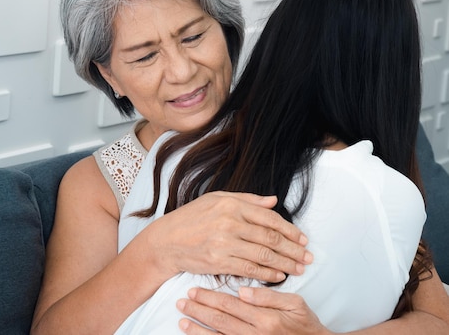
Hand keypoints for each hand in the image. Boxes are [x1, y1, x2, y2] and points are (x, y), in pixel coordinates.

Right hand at [144, 191, 312, 282]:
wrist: (166, 240)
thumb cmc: (191, 218)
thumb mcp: (216, 199)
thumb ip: (246, 199)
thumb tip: (273, 200)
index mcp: (231, 204)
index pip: (269, 218)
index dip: (290, 230)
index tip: (302, 239)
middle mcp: (229, 222)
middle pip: (270, 238)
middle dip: (293, 249)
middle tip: (307, 257)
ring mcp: (224, 243)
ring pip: (264, 256)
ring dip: (285, 264)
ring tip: (299, 268)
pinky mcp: (219, 262)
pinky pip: (250, 270)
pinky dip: (267, 274)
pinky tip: (278, 276)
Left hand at [176, 286, 331, 334]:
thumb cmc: (306, 324)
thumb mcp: (295, 304)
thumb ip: (269, 296)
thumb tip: (243, 290)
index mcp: (266, 319)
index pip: (230, 305)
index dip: (210, 297)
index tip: (193, 290)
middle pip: (220, 320)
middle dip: (199, 310)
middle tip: (181, 301)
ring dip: (198, 330)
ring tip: (182, 321)